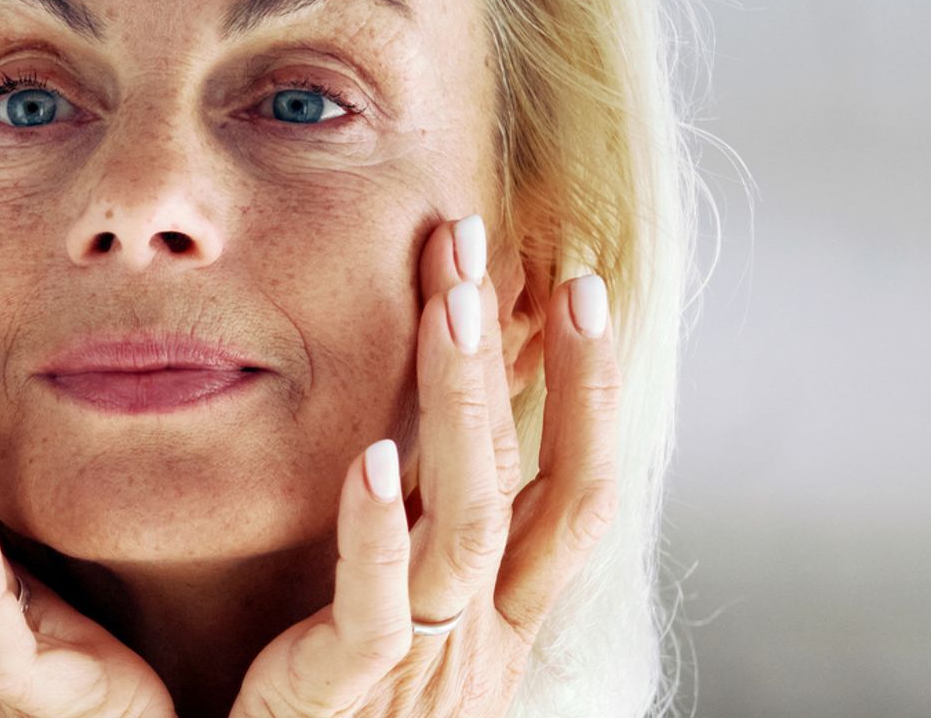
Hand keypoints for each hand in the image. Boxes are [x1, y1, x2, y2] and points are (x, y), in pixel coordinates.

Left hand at [227, 214, 622, 716]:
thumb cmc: (339, 700)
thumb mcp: (407, 601)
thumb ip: (428, 518)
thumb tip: (453, 406)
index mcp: (502, 613)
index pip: (576, 489)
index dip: (591, 392)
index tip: (580, 287)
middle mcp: (480, 635)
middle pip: (540, 491)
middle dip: (542, 368)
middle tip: (518, 256)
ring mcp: (420, 664)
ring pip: (467, 528)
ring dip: (464, 407)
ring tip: (449, 303)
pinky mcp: (344, 691)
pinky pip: (375, 609)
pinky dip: (375, 530)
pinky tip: (369, 452)